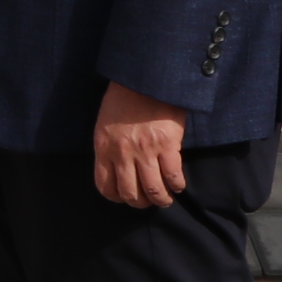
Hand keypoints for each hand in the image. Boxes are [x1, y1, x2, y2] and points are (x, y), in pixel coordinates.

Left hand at [93, 81, 189, 208]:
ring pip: (153, 190)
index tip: (126, 197)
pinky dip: (177, 185)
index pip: (105, 186)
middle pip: (130, 193)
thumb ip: (109, 147)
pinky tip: (178, 184)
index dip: (117, 197)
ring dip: (161, 200)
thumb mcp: (105, 123)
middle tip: (149, 200)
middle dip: (141, 203)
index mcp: (103, 147)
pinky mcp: (167, 145)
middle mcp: (122, 153)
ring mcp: (145, 151)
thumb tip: (118, 168)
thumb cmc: (124, 97)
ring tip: (166, 198)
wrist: (145, 78)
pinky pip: (173, 176)